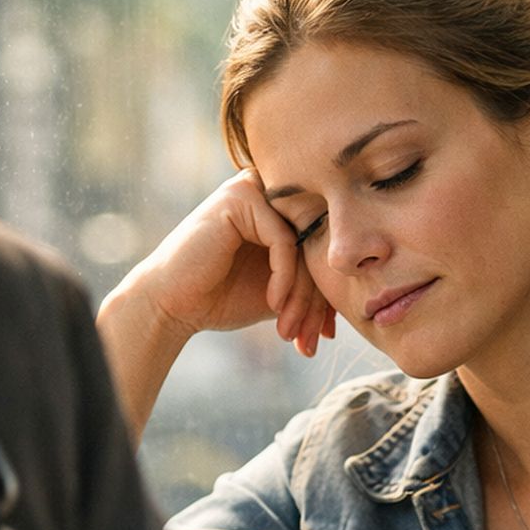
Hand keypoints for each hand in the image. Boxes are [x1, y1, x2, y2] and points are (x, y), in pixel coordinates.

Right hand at [114, 169, 335, 355]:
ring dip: (302, 296)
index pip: (321, 250)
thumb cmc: (222, 298)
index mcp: (280, 211)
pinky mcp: (242, 197)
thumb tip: (356, 297)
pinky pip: (284, 241)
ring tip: (290, 330)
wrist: (174, 304)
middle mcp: (270, 193)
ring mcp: (255, 189)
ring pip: (304, 246)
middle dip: (317, 301)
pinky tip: (274, 305)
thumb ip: (312, 284)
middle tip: (312, 340)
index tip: (323, 335)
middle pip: (317, 246)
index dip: (326, 296)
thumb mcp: (281, 293)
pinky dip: (284, 278)